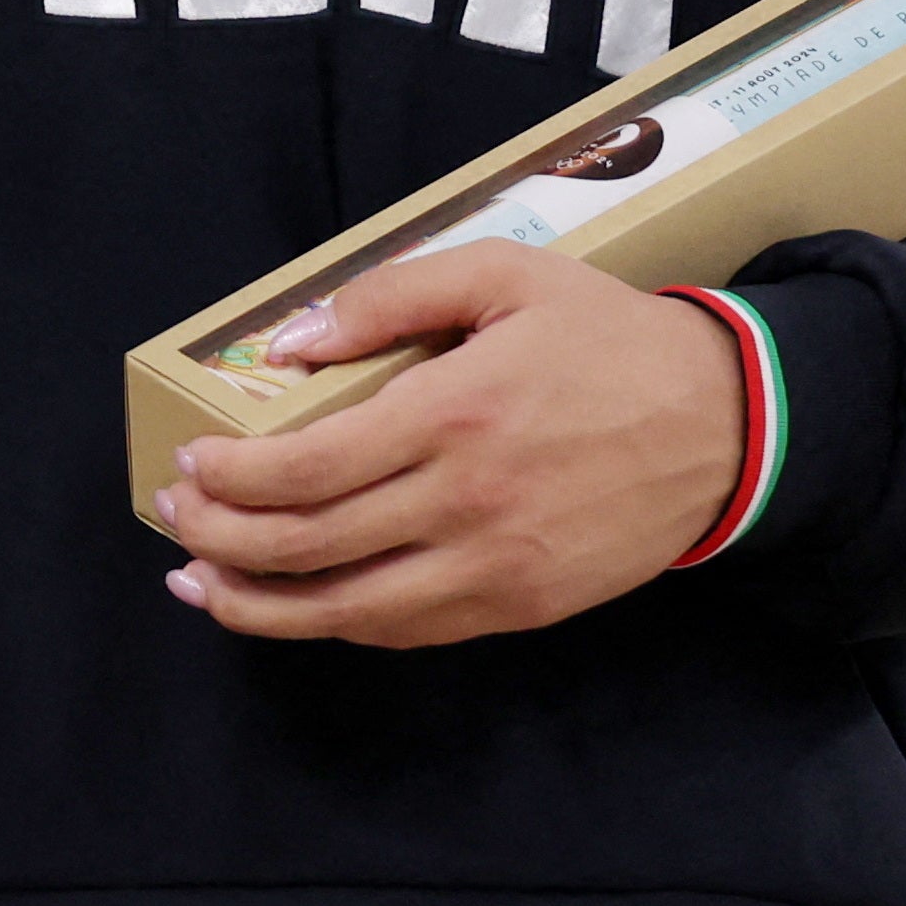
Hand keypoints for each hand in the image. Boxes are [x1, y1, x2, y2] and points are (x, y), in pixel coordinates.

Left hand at [152, 244, 746, 646]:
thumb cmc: (605, 340)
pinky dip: (339, 624)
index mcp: (453, 414)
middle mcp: (467, 503)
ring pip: (351, 610)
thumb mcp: (503, 275)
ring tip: (202, 586)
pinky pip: (410, 630)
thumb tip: (293, 342)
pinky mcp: (522, 607)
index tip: (189, 466)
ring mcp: (496, 567)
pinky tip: (296, 604)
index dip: (231, 479)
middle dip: (223, 539)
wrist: (729, 427)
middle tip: (176, 519)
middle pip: (312, 545)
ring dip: (262, 605)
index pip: (308, 469)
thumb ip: (391, 297)